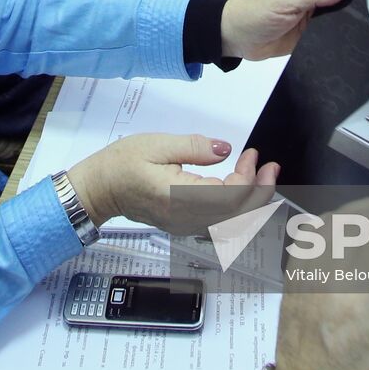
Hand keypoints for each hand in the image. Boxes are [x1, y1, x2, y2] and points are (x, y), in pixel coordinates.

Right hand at [67, 134, 278, 231]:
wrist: (100, 189)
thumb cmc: (122, 164)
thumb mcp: (158, 144)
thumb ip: (194, 146)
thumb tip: (224, 150)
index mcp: (179, 197)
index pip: (229, 198)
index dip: (249, 178)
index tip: (252, 155)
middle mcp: (186, 218)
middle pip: (237, 216)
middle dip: (260, 192)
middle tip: (268, 167)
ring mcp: (186, 225)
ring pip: (231, 223)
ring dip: (250, 200)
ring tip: (257, 173)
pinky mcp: (185, 225)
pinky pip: (219, 223)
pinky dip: (236, 207)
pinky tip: (237, 186)